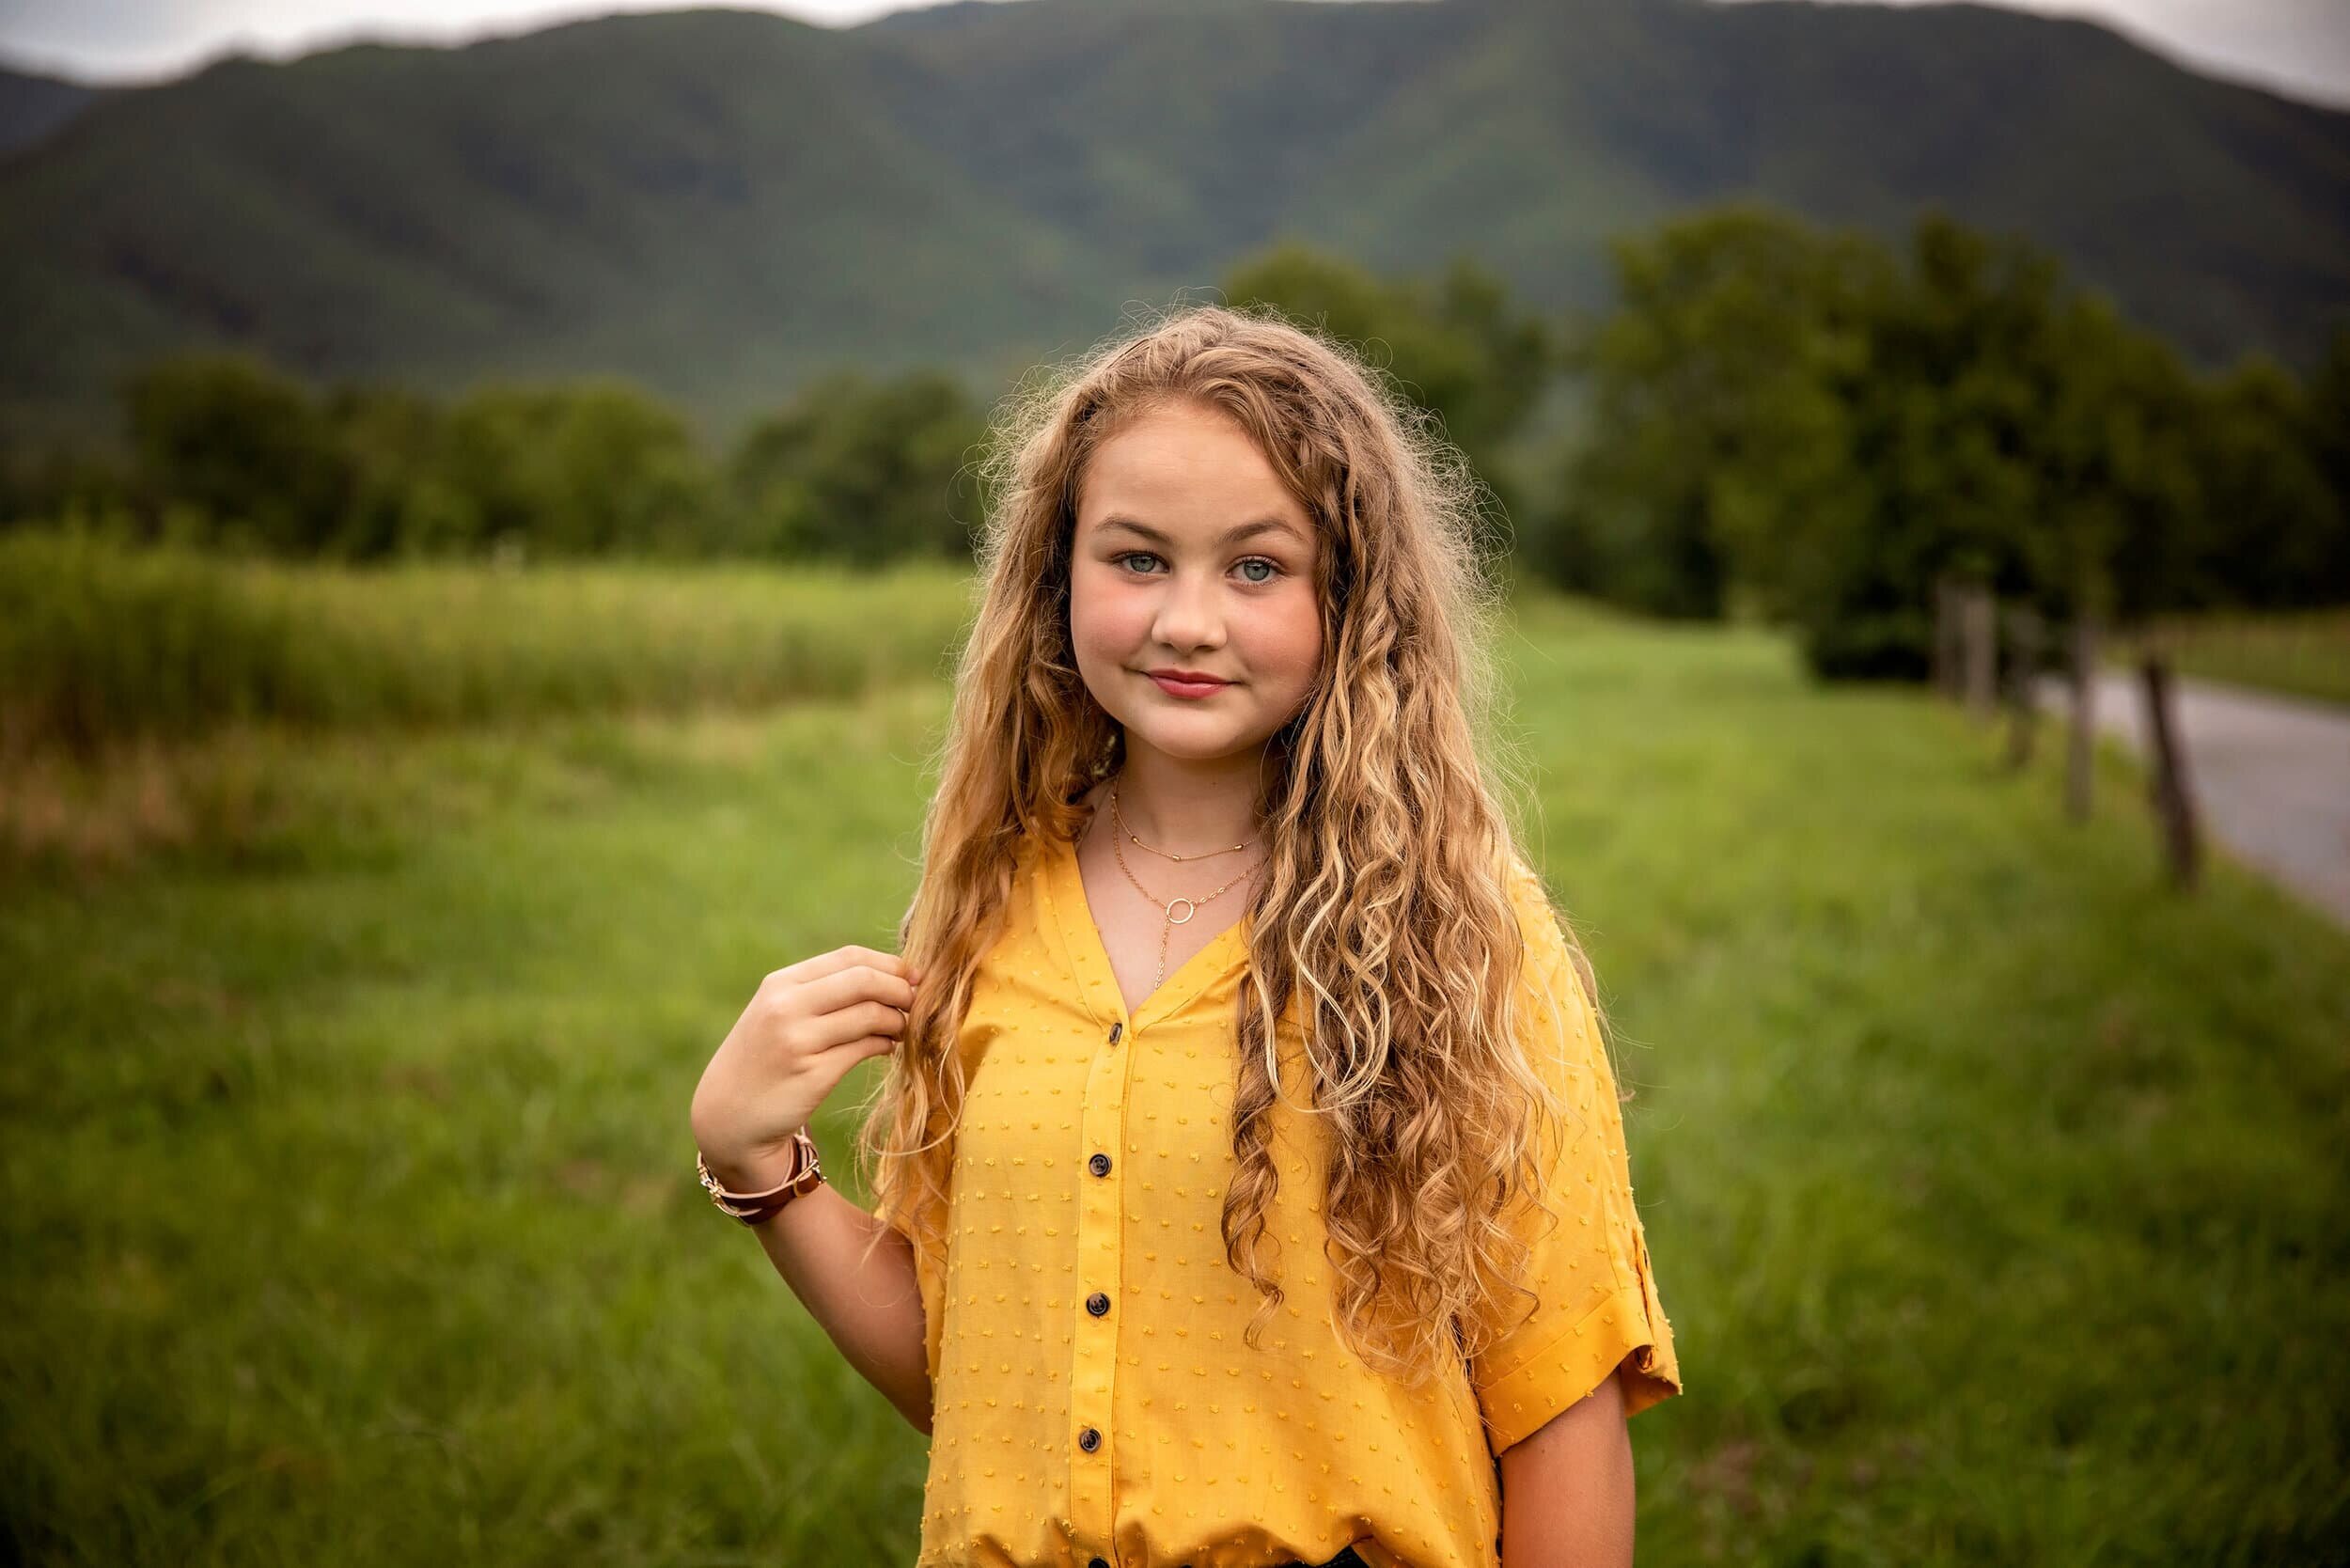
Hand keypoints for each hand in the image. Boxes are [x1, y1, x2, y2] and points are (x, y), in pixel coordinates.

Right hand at [690, 944, 923, 1189]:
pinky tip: (887, 1047)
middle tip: (917, 1001)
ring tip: (902, 1027)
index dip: (889, 964)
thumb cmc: (763, 1058)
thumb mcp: (779, 1013)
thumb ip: (823, 991)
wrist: (727, 1114)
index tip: (912, 976)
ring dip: (898, 1019)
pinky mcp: (813, 1074)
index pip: (849, 957)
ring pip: (870, 1014)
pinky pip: (865, 1048)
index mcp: (781, 984)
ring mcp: (799, 1040)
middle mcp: (786, 1007)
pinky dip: (885, 1044)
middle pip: (863, 980)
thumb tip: (892, 976)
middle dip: (900, 988)